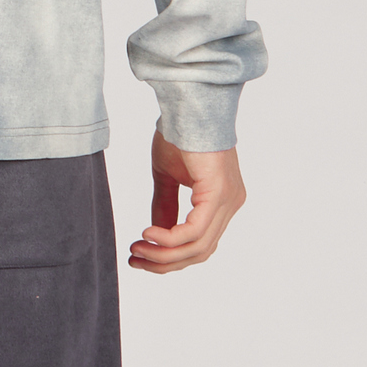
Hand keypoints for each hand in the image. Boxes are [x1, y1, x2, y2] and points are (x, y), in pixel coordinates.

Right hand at [129, 126, 245, 274]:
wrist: (187, 105)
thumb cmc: (179, 133)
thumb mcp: (167, 178)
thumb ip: (165, 206)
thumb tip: (156, 235)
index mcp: (221, 201)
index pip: (200, 243)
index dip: (170, 256)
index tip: (140, 256)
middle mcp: (231, 204)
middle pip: (200, 252)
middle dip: (164, 262)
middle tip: (135, 260)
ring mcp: (228, 201)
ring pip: (197, 247)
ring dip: (163, 254)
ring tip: (137, 250)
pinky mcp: (218, 194)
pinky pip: (193, 231)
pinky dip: (168, 239)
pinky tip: (147, 234)